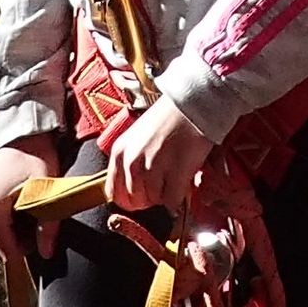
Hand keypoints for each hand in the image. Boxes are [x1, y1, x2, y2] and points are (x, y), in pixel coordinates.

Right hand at [0, 133, 68, 259]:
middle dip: (26, 236)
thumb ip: (47, 225)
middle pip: (6, 241)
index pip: (8, 249)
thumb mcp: (45, 191)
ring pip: (4, 231)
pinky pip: (0, 221)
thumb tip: (47, 253)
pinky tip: (25, 203)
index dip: (29, 249)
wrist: (23, 134)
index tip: (44, 241)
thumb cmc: (34, 158)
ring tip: (35, 206)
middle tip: (42, 215)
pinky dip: (14, 218)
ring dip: (21, 227)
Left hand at [103, 95, 215, 218]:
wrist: (193, 105)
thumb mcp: (137, 138)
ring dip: (166, 194)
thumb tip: (134, 190)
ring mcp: (152, 167)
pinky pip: (173, 200)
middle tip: (162, 185)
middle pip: (135, 201)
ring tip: (174, 175)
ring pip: (155, 201)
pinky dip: (179, 196)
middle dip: (149, 198)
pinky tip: (183, 180)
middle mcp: (131, 161)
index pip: (114, 193)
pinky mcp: (174, 173)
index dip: (130, 198)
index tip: (142, 196)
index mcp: (120, 152)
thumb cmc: (168, 119)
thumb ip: (130, 162)